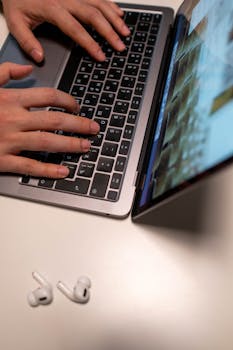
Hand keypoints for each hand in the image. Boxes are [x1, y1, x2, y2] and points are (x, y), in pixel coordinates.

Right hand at [0, 62, 99, 177]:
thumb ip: (5, 72)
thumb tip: (28, 67)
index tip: (78, 106)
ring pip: (46, 142)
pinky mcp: (1, 160)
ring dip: (69, 145)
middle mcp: (13, 119)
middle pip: (53, 119)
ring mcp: (8, 141)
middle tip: (94, 128)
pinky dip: (47, 170)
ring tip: (85, 147)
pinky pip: (29, 167)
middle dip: (78, 124)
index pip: (48, 96)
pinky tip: (63, 171)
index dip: (68, 100)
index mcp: (10, 99)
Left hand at [1, 0, 129, 61]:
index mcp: (52, 8)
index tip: (101, 56)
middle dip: (109, 32)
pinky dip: (110, 4)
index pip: (76, 29)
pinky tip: (119, 13)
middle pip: (93, 15)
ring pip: (99, 3)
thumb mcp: (15, 22)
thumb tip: (39, 57)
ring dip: (114, 18)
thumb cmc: (17, 1)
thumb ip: (27, 41)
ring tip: (125, 32)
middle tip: (120, 46)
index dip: (90, 44)